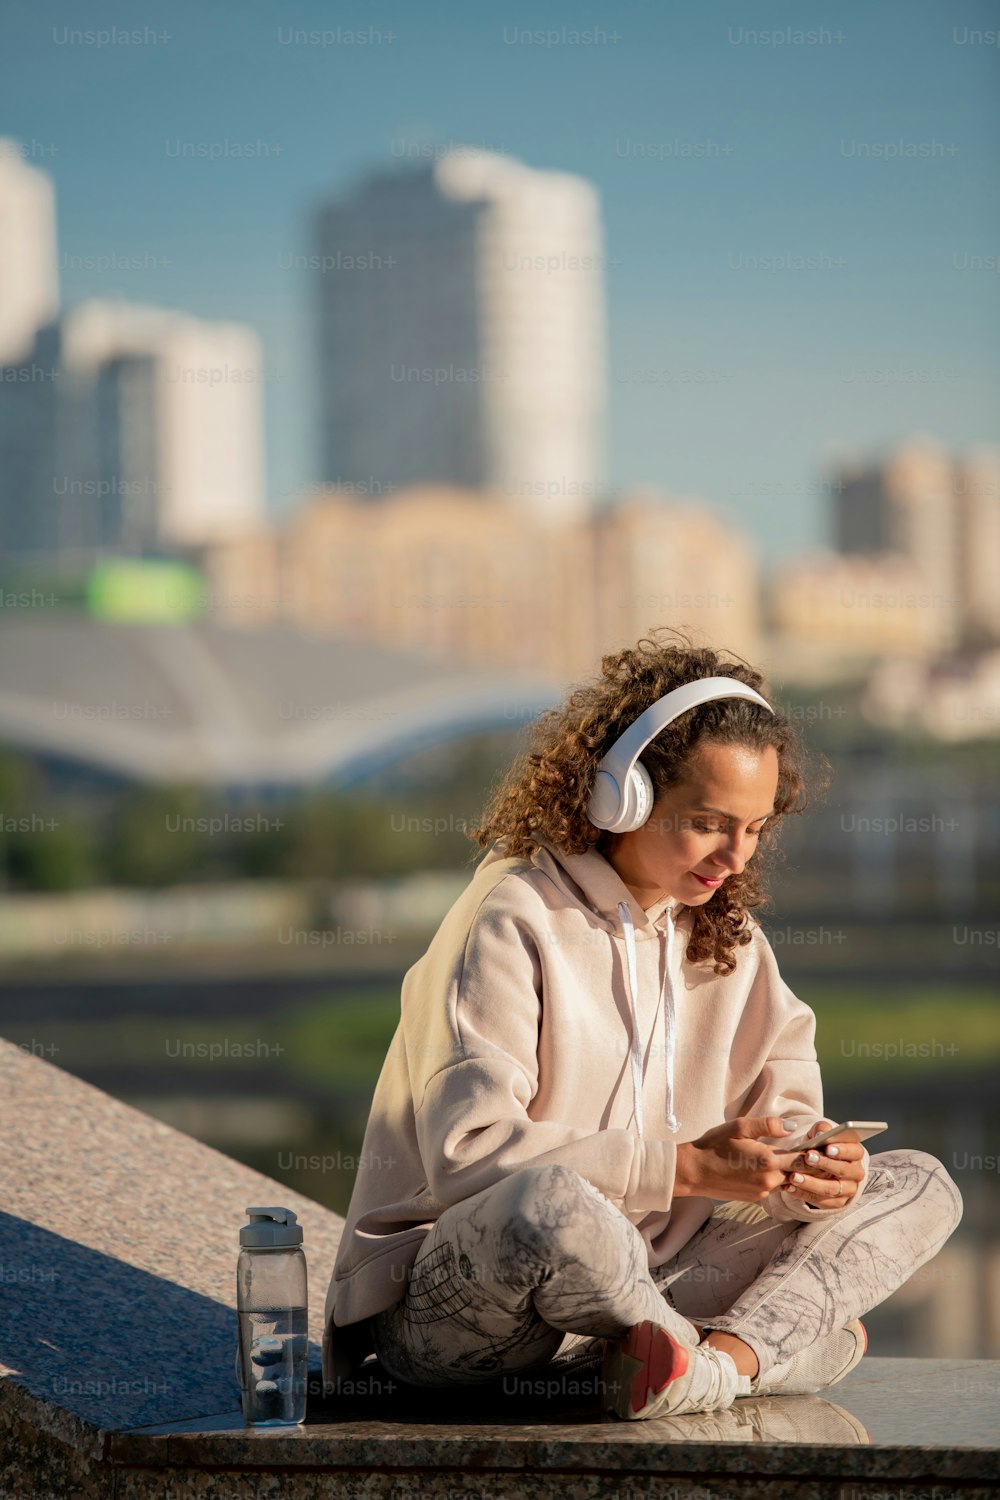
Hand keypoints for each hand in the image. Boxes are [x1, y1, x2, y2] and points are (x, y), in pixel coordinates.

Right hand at [675, 1115, 807, 1203]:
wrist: (693, 1171)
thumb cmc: (714, 1145)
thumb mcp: (738, 1126)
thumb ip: (768, 1125)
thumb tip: (791, 1127)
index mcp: (768, 1160)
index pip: (804, 1159)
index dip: (815, 1151)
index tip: (822, 1144)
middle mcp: (769, 1180)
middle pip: (800, 1173)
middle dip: (809, 1163)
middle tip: (815, 1151)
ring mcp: (762, 1191)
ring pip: (789, 1182)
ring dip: (794, 1172)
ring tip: (795, 1157)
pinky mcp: (755, 1198)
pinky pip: (775, 1187)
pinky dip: (780, 1178)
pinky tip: (773, 1167)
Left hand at [779, 1118, 865, 1209]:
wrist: (814, 1165)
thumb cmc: (818, 1146)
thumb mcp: (819, 1134)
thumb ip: (821, 1130)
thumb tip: (820, 1134)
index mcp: (855, 1153)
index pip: (854, 1151)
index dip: (842, 1150)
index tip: (827, 1148)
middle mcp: (855, 1173)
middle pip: (843, 1170)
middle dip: (824, 1164)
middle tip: (807, 1158)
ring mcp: (848, 1189)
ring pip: (831, 1188)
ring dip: (811, 1183)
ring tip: (793, 1176)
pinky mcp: (837, 1203)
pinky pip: (822, 1201)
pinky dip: (804, 1194)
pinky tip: (791, 1187)